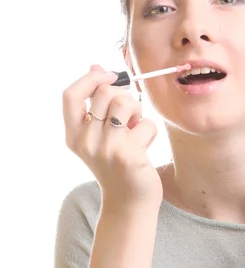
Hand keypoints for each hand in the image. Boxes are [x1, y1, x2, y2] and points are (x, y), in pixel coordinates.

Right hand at [62, 64, 162, 210]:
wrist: (129, 201)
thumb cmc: (116, 162)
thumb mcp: (98, 134)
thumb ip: (95, 103)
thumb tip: (95, 66)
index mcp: (73, 135)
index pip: (70, 95)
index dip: (91, 79)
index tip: (110, 76)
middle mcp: (85, 141)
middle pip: (105, 93)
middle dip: (124, 97)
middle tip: (128, 116)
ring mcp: (106, 149)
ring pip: (126, 104)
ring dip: (137, 113)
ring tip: (135, 129)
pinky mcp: (129, 156)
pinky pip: (147, 124)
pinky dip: (150, 132)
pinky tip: (144, 147)